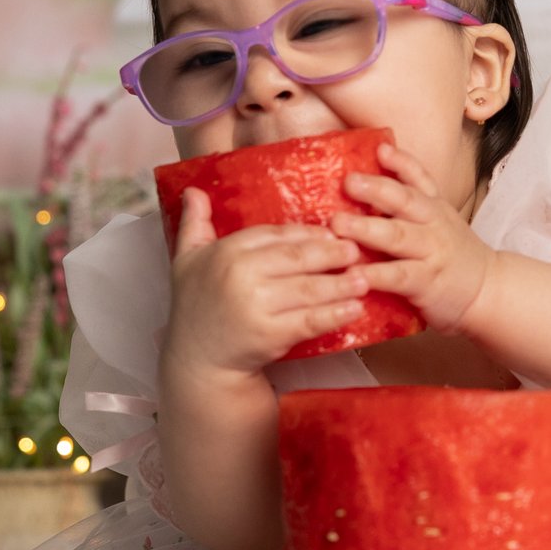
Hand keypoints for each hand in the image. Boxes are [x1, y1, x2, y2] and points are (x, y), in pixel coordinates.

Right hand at [163, 187, 369, 378]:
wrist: (198, 359)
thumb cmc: (195, 305)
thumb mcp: (186, 260)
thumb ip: (194, 223)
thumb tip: (193, 190)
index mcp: (227, 252)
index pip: (275, 235)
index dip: (307, 233)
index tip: (332, 231)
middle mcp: (241, 275)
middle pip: (296, 258)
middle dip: (331, 253)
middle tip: (355, 249)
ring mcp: (257, 306)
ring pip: (308, 289)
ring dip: (340, 283)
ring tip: (364, 278)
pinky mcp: (271, 334)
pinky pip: (309, 321)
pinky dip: (334, 314)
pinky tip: (354, 309)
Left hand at [330, 143, 499, 332]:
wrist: (488, 289)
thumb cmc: (452, 254)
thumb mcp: (439, 220)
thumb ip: (409, 203)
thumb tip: (366, 181)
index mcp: (433, 207)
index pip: (419, 178)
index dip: (401, 161)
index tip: (380, 148)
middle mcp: (433, 224)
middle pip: (405, 200)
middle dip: (375, 188)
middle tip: (348, 181)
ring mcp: (430, 252)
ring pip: (398, 236)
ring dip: (366, 228)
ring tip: (338, 223)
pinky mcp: (426, 282)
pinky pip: (399, 275)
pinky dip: (376, 274)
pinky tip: (354, 272)